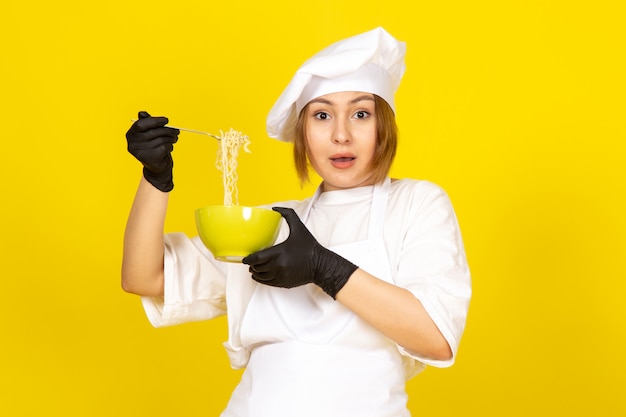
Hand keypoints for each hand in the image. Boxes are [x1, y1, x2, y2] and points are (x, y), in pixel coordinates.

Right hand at [126, 111, 179, 191]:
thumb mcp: (151, 133)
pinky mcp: (149, 159)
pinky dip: (170, 147)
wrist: (158, 167)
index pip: (141, 124)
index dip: (155, 121)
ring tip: (174, 139)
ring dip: (171, 138)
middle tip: (176, 131)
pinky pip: (164, 147)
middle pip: (153, 132)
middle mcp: (132, 144)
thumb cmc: (154, 146)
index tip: (166, 120)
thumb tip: (142, 113)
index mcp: (131, 135)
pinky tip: (169, 148)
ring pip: (161, 140)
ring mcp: (140, 152)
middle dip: (168, 130)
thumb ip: (147, 123)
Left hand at [242, 207, 358, 298]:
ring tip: (254, 269)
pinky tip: (259, 276)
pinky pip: (268, 283)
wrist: (321, 264)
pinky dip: (262, 280)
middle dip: (252, 265)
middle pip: (258, 267)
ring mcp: (282, 276)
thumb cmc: (309, 246)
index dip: (248, 259)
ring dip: (256, 273)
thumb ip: (288, 214)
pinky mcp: (284, 283)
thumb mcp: (299, 227)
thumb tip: (274, 208)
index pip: (257, 258)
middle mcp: (279, 265)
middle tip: (250, 262)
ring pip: (262, 276)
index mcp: (280, 252)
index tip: (245, 258)